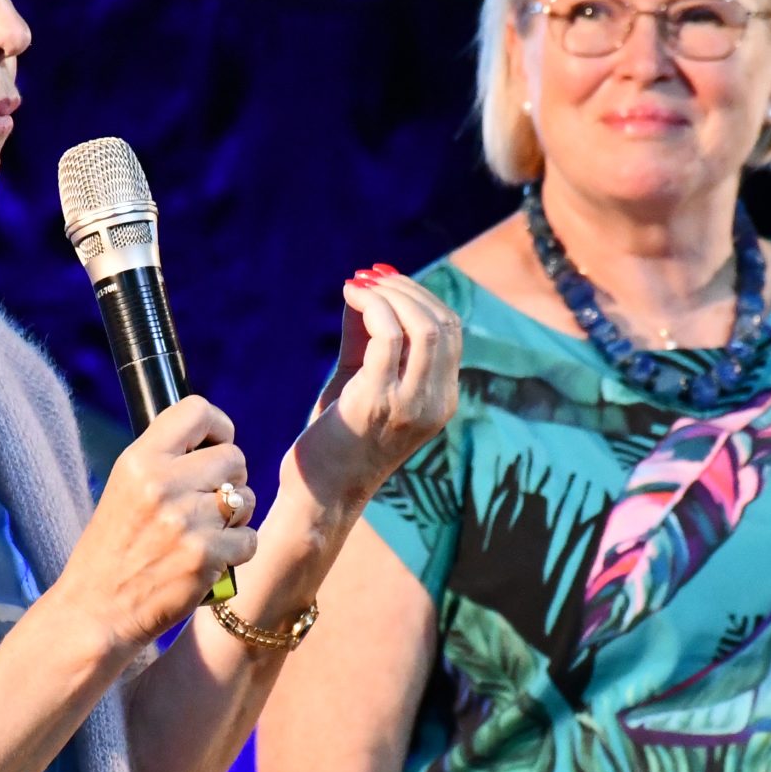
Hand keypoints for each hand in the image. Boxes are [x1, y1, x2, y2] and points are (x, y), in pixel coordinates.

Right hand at [54, 396, 258, 653]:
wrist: (97, 610)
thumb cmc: (114, 550)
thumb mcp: (125, 489)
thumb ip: (166, 463)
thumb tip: (218, 444)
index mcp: (140, 460)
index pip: (196, 411)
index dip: (218, 427)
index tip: (215, 445)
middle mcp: (163, 483)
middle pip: (234, 457)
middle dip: (230, 479)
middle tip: (208, 504)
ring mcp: (187, 520)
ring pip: (246, 499)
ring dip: (235, 518)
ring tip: (204, 534)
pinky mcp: (206, 556)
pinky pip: (249, 539)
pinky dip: (237, 552)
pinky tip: (210, 560)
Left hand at [287, 265, 461, 509]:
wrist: (319, 494)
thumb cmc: (336, 439)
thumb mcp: (358, 379)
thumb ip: (367, 336)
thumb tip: (365, 286)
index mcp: (442, 399)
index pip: (451, 331)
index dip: (421, 296)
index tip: (384, 279)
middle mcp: (436, 402)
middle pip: (443, 322)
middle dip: (406, 289)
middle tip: (368, 277)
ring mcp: (412, 403)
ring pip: (423, 325)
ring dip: (389, 294)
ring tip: (357, 285)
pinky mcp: (379, 400)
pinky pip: (388, 334)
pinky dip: (370, 305)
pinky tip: (349, 296)